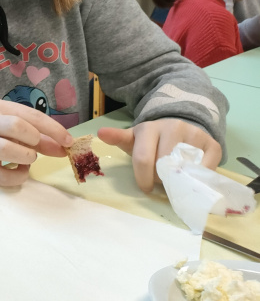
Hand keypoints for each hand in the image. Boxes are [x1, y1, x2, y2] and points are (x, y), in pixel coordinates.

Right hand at [0, 99, 73, 187]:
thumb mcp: (13, 127)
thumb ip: (39, 137)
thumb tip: (65, 148)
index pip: (31, 115)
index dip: (53, 129)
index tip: (68, 142)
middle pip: (16, 126)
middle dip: (34, 140)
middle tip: (36, 149)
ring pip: (5, 149)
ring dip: (25, 157)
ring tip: (27, 160)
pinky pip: (1, 175)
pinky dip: (17, 177)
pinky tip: (19, 171)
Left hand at [97, 119, 221, 192]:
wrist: (179, 126)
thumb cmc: (151, 139)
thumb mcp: (133, 139)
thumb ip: (117, 138)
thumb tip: (100, 133)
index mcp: (148, 128)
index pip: (143, 159)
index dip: (144, 178)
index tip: (146, 187)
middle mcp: (172, 127)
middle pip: (164, 166)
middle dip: (160, 179)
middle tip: (161, 181)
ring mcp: (194, 134)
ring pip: (184, 168)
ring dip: (178, 179)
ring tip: (174, 177)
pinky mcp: (212, 144)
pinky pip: (206, 168)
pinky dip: (197, 177)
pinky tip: (190, 174)